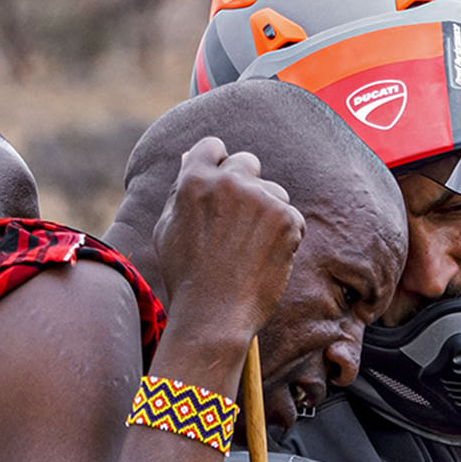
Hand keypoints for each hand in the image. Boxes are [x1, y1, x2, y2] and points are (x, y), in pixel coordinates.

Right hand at [151, 137, 305, 352]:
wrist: (214, 315)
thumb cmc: (186, 277)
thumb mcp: (168, 228)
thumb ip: (180, 190)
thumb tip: (189, 158)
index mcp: (194, 178)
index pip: (212, 146)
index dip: (218, 164)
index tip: (223, 186)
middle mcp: (228, 181)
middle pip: (248, 162)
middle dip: (247, 185)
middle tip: (241, 223)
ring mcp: (260, 198)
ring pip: (274, 192)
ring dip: (268, 212)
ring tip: (251, 250)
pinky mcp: (286, 219)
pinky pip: (292, 218)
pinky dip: (285, 236)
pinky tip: (266, 260)